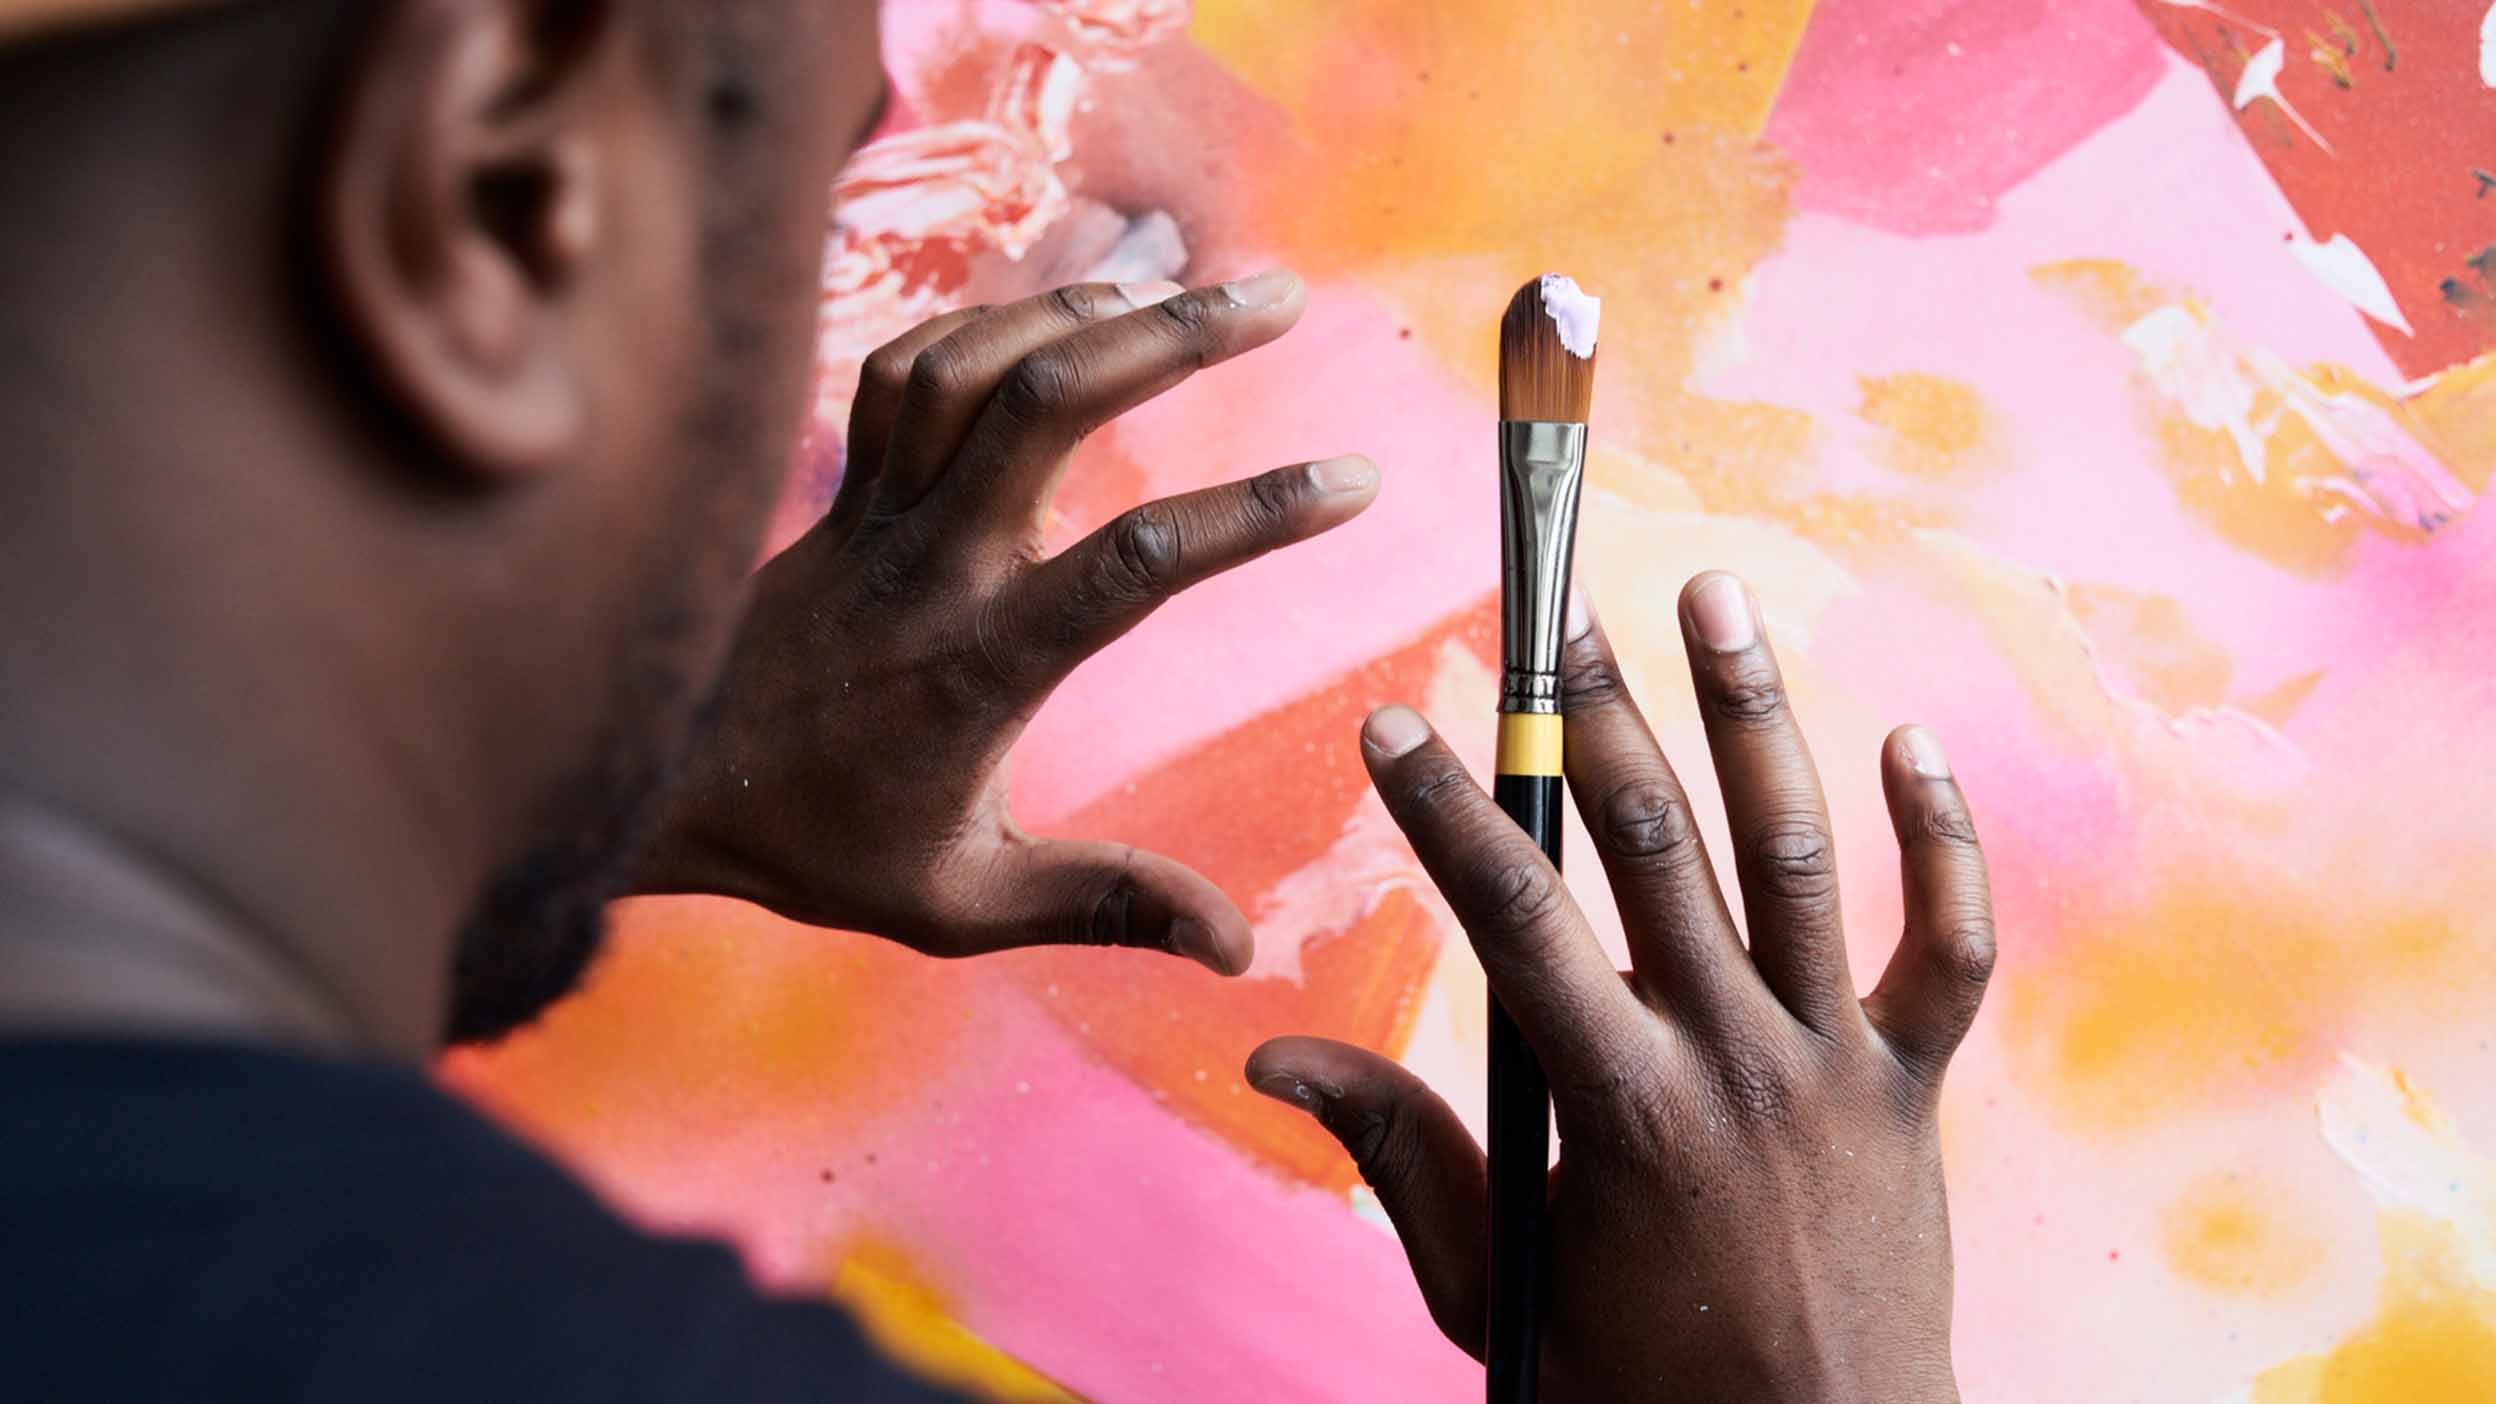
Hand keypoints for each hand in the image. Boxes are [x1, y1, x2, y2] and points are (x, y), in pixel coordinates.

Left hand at [636, 272, 1377, 973]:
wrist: (660, 784)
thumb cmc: (821, 848)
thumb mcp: (965, 907)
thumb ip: (1106, 906)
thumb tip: (1239, 951)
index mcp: (981, 662)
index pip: (1137, 565)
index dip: (1254, 512)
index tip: (1352, 478)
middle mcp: (932, 564)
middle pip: (1052, 403)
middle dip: (1178, 333)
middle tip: (1283, 297)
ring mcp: (878, 512)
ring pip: (977, 361)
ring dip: (1089, 307)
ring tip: (1186, 284)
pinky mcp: (842, 487)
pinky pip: (909, 366)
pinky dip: (990, 322)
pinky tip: (1062, 314)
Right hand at [1248, 572, 1995, 1400]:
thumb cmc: (1637, 1389)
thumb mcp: (1496, 1286)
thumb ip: (1400, 1153)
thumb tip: (1275, 1049)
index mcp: (1621, 1107)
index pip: (1514, 917)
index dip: (1446, 810)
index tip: (1394, 721)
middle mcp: (1736, 1062)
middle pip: (1659, 847)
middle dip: (1596, 715)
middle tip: (1555, 609)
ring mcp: (1839, 1066)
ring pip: (1801, 858)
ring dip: (1754, 715)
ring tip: (1715, 591)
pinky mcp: (1916, 1089)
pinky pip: (1953, 951)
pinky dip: (1943, 842)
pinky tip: (1910, 737)